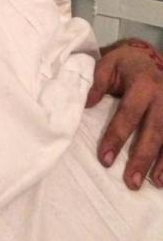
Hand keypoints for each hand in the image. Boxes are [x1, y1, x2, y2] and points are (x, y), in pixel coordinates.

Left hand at [86, 38, 162, 189]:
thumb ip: (96, 83)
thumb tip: (85, 105)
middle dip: (142, 158)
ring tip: (153, 183)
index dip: (116, 137)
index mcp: (142, 85)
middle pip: (153, 131)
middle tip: (130, 182)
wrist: (150, 56)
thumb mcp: (108, 65)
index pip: (128, 114)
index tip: (105, 159)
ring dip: (162, 163)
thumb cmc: (125, 64)